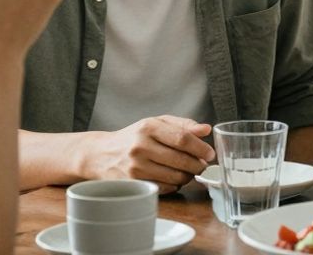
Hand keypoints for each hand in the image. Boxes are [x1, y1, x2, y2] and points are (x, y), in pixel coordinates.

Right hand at [82, 116, 214, 193]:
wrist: (101, 154)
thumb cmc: (134, 137)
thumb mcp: (156, 123)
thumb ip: (183, 125)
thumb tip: (206, 129)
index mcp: (148, 127)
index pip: (182, 138)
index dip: (200, 148)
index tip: (210, 154)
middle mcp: (141, 147)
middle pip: (181, 160)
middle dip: (197, 165)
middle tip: (202, 165)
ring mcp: (135, 167)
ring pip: (174, 177)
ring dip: (187, 176)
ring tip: (187, 171)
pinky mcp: (133, 184)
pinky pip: (164, 188)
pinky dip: (174, 185)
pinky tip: (172, 178)